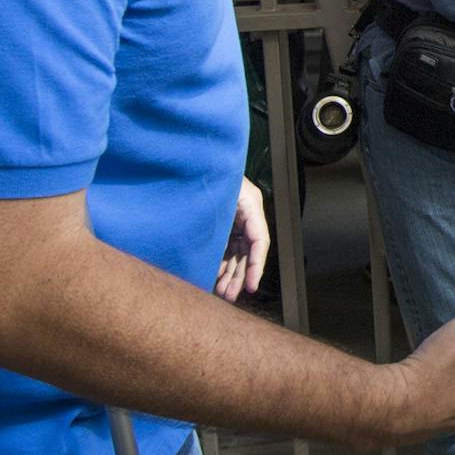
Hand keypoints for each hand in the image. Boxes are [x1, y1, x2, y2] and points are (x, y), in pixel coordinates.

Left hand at [215, 178, 268, 301]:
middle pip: (248, 251)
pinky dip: (222, 263)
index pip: (260, 241)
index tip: (250, 286)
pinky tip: (216, 278)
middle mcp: (246, 214)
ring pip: (237, 252)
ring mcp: (235, 219)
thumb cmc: (206, 172)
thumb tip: (224, 252)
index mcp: (250, 205)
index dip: (256, 266)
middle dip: (239, 275)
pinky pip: (226, 248)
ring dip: (230, 273)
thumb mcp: (218, 194)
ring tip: (222, 292)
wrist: (194, 159)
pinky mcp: (223, 224)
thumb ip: (221, 220)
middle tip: (230, 295)